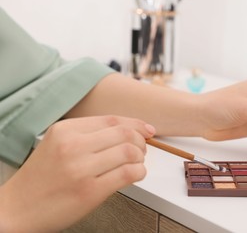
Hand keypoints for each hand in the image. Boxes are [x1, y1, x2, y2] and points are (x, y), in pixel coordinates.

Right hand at [0, 116, 154, 232]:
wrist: (17, 208)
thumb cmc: (41, 178)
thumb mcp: (57, 144)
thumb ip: (88, 135)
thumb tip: (128, 131)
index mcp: (65, 130)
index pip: (112, 120)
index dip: (135, 124)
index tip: (146, 129)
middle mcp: (73, 145)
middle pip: (124, 133)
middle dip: (141, 140)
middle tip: (142, 148)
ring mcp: (81, 168)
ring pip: (130, 152)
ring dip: (141, 157)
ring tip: (137, 162)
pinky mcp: (90, 191)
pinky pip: (128, 173)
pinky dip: (140, 172)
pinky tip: (135, 174)